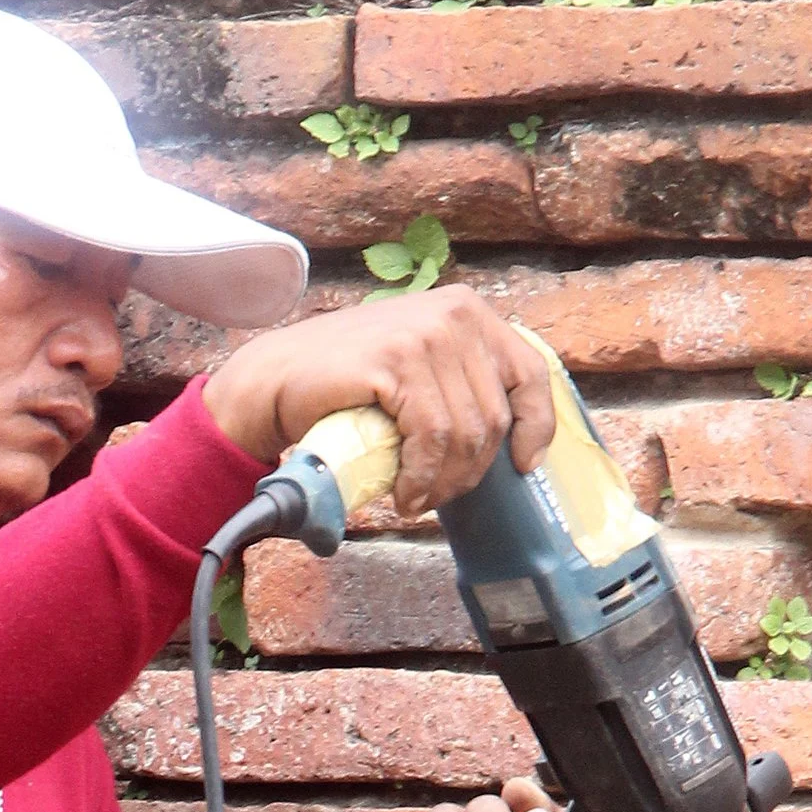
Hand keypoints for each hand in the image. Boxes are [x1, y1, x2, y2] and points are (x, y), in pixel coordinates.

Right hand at [203, 288, 555, 514]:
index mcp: (468, 312)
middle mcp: (454, 315)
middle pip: (494, 417)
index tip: (523, 466)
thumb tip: (505, 436)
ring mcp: (426, 334)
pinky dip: (422, 478)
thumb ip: (457, 384)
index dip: (535, 427)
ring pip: (466, 434)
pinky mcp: (396, 361)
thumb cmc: (345, 387)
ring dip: (442, 483)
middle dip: (469, 472)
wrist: (275, 382)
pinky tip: (404, 494)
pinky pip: (432, 437)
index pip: (530, 372)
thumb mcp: (417, 372)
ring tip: (415, 500)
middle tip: (435, 496)